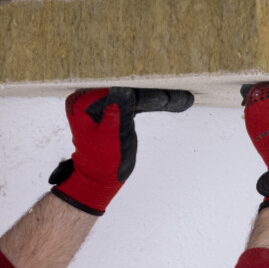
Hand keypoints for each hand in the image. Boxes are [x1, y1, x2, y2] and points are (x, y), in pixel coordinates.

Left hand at [49, 87, 193, 215]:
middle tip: (181, 94)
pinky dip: (155, 103)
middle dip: (155, 94)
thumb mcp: (110, 136)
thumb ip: (117, 113)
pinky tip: (177, 101)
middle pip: (129, 90)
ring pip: (137, 96)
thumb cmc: (101, 161)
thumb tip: (126, 91)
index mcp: (84, 102)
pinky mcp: (118, 109)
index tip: (163, 95)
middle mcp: (93, 97)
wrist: (99, 178)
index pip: (118, 91)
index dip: (142, 93)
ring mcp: (106, 102)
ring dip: (160, 98)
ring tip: (184, 98)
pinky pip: (138, 103)